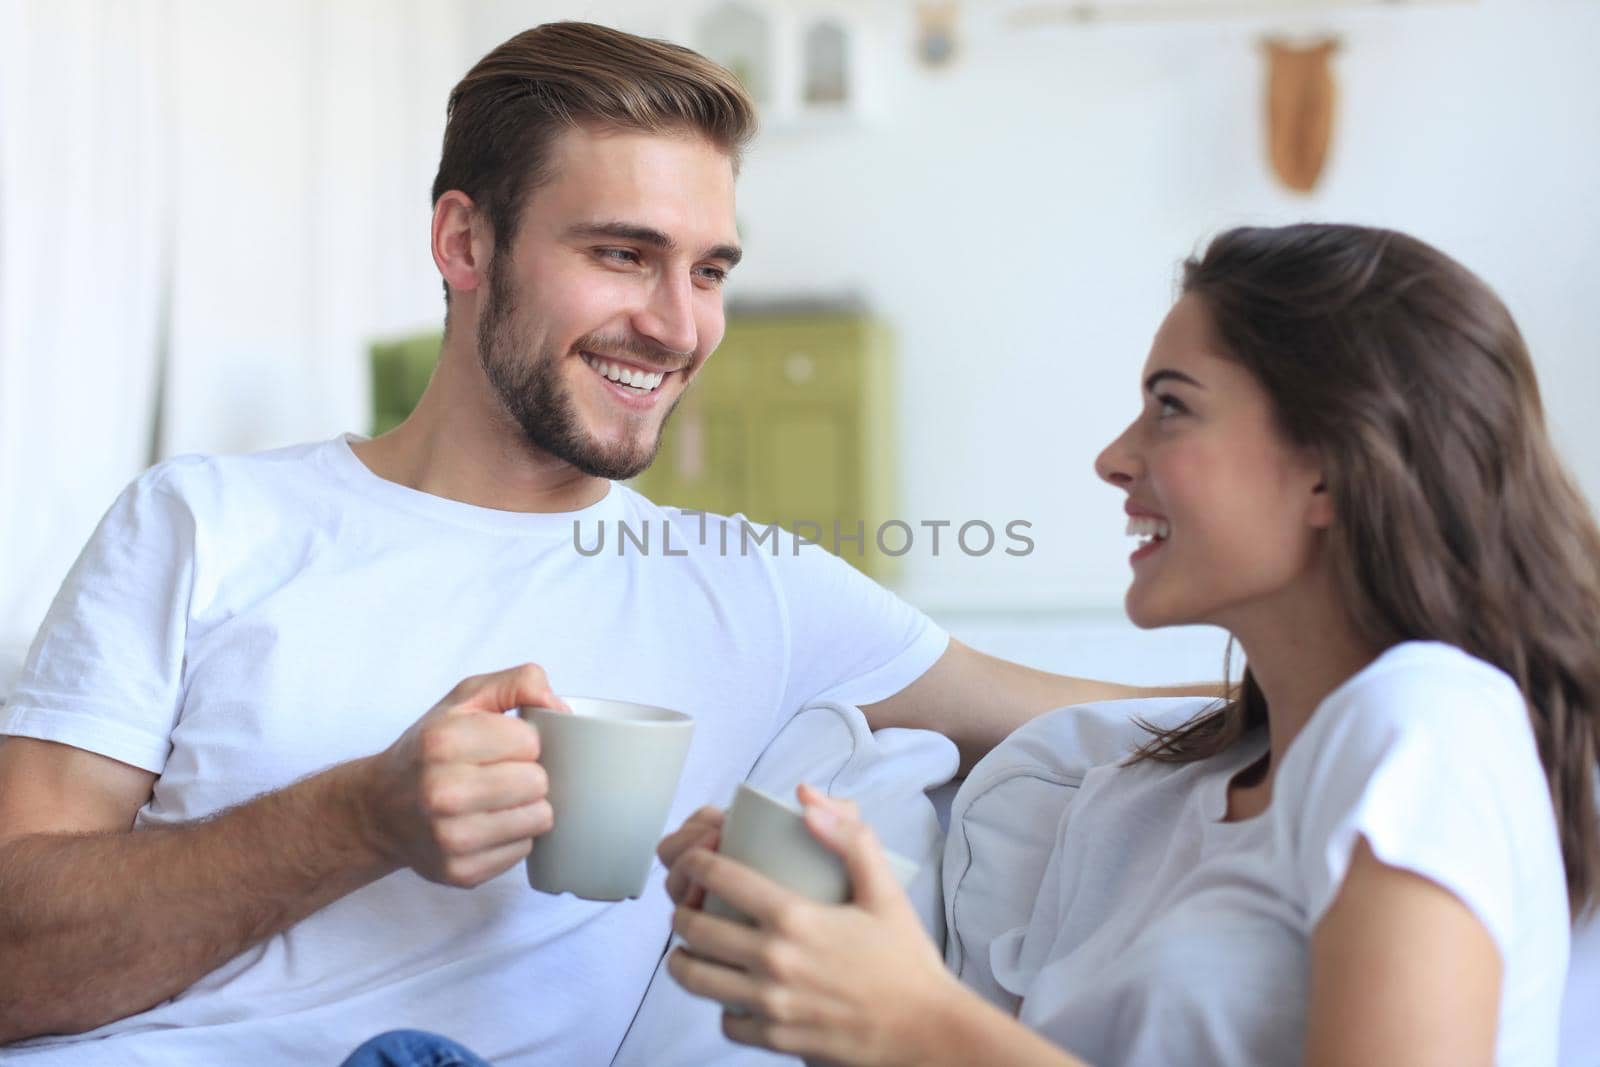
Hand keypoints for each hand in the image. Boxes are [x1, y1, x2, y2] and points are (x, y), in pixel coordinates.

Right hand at [358, 663, 568, 886]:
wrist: (378, 809)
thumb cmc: (430, 749)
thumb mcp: (464, 699)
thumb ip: (517, 682)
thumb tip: (561, 707)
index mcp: (442, 742)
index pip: (530, 741)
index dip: (524, 741)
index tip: (502, 746)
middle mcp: (442, 792)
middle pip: (538, 782)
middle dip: (528, 775)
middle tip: (502, 774)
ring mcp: (450, 838)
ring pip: (539, 819)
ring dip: (527, 807)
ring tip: (498, 799)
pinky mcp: (461, 872)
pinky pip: (524, 850)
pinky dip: (514, 837)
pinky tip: (487, 825)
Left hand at [664, 785, 959, 1066]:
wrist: (927, 1031)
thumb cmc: (907, 961)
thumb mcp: (885, 890)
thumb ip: (850, 838)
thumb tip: (807, 799)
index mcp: (795, 917)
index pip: (722, 878)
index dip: (695, 862)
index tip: (694, 860)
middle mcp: (774, 961)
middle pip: (695, 929)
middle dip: (682, 910)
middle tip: (690, 905)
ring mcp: (771, 1003)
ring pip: (696, 979)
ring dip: (684, 959)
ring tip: (691, 949)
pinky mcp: (776, 1038)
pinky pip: (726, 1022)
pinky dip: (722, 1006)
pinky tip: (733, 993)